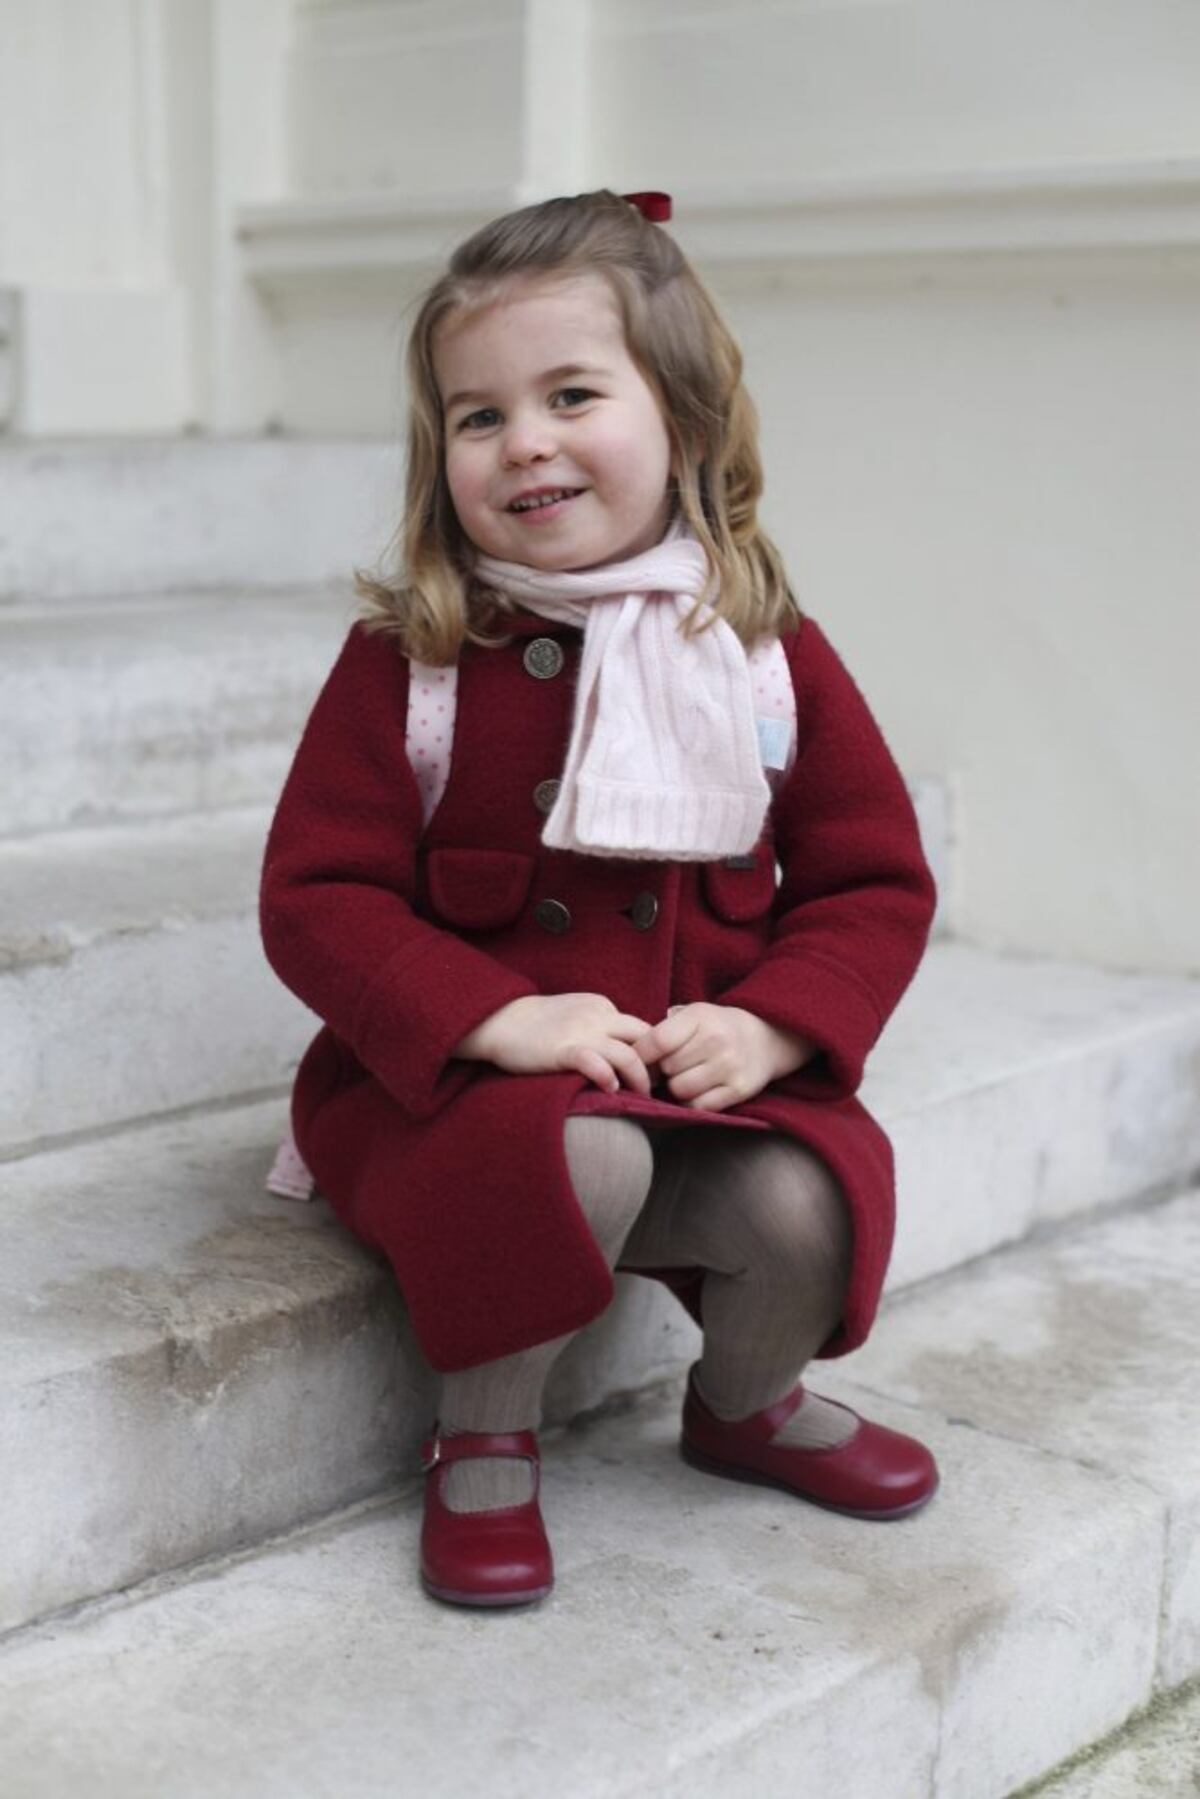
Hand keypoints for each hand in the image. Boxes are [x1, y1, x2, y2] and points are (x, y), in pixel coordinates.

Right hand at [454, 993, 653, 1095]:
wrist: (500, 1020)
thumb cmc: (537, 1024)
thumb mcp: (576, 1014)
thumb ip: (600, 1026)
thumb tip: (624, 1050)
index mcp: (602, 1006)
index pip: (640, 1028)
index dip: (653, 1050)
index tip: (654, 1070)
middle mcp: (597, 1016)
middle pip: (645, 1037)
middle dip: (656, 1064)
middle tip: (658, 1085)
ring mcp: (581, 1032)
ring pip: (627, 1054)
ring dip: (640, 1078)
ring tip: (642, 1095)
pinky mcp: (563, 1050)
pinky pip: (595, 1063)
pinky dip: (608, 1077)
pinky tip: (611, 1089)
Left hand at [634, 1004, 815, 1111]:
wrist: (768, 1037)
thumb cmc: (718, 1027)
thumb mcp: (694, 1015)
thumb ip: (664, 1029)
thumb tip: (629, 1053)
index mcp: (700, 1017)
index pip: (657, 1041)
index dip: (640, 1055)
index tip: (635, 1062)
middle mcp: (716, 1040)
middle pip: (666, 1069)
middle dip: (662, 1072)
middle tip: (670, 1068)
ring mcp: (730, 1066)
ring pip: (680, 1090)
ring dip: (677, 1088)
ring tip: (686, 1077)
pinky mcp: (740, 1089)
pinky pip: (699, 1106)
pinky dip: (693, 1102)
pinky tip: (699, 1090)